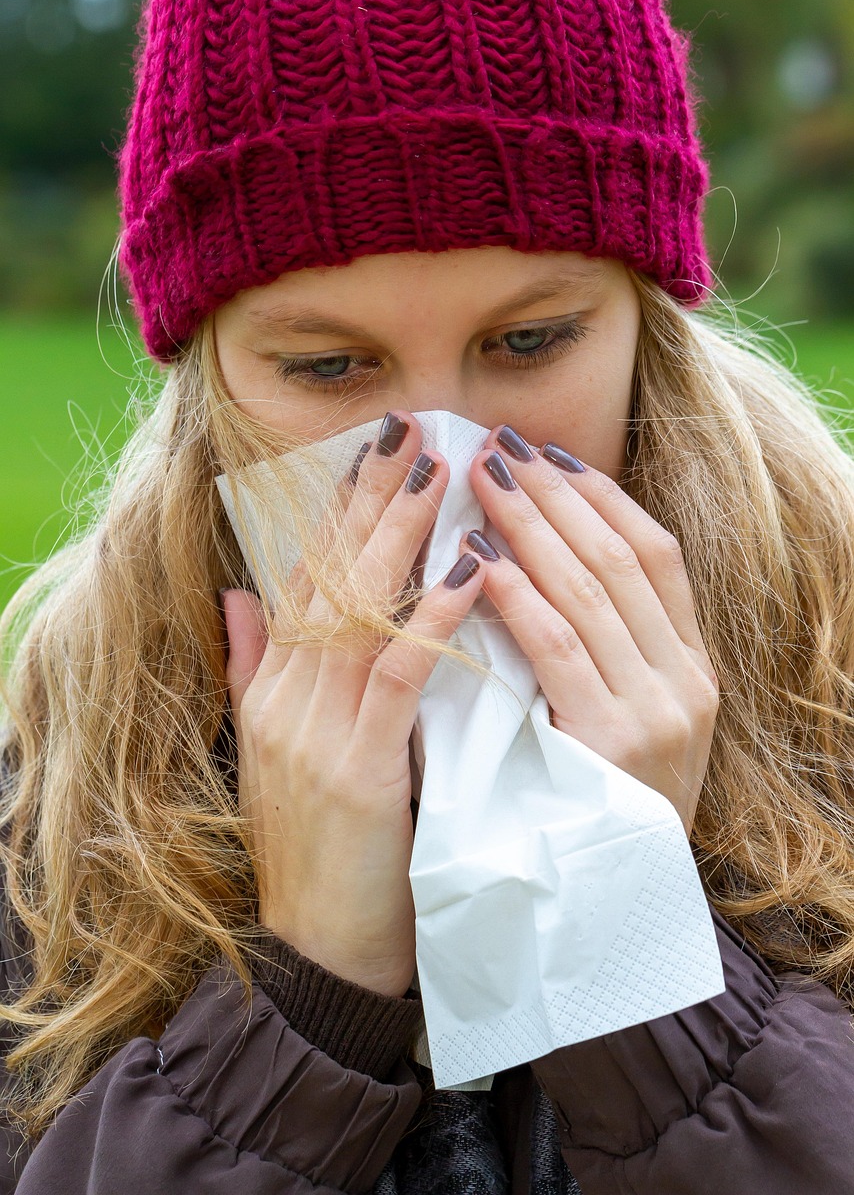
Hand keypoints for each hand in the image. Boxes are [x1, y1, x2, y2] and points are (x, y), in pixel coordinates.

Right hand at [221, 412, 486, 995]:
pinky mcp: (355, 773)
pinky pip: (395, 682)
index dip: (340, 508)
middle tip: (412, 429)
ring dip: (400, 540)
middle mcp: (287, 698)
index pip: (306, 577)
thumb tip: (241, 592)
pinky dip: (428, 623)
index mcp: (274, 688)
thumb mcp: (274, 750)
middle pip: (329, 578)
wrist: (321, 952)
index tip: (376, 447)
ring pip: (357, 614)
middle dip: (372, 499)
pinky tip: (465, 574)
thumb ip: (253, 667)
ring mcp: (315, 733)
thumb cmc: (321, 848)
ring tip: (439, 474)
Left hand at [466, 426, 718, 834]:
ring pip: (592, 591)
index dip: (600, 497)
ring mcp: (659, 711)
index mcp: (692, 668)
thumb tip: (541, 557)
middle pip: (621, 558)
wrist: (610, 913)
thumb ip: (602, 649)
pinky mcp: (616, 743)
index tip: (550, 453)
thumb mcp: (623, 721)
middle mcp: (687, 681)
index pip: (656, 554)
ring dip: (532, 527)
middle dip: (557, 495)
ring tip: (484, 479)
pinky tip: (482, 561)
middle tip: (501, 445)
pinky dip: (520, 598)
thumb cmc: (599, 808)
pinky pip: (560, 650)